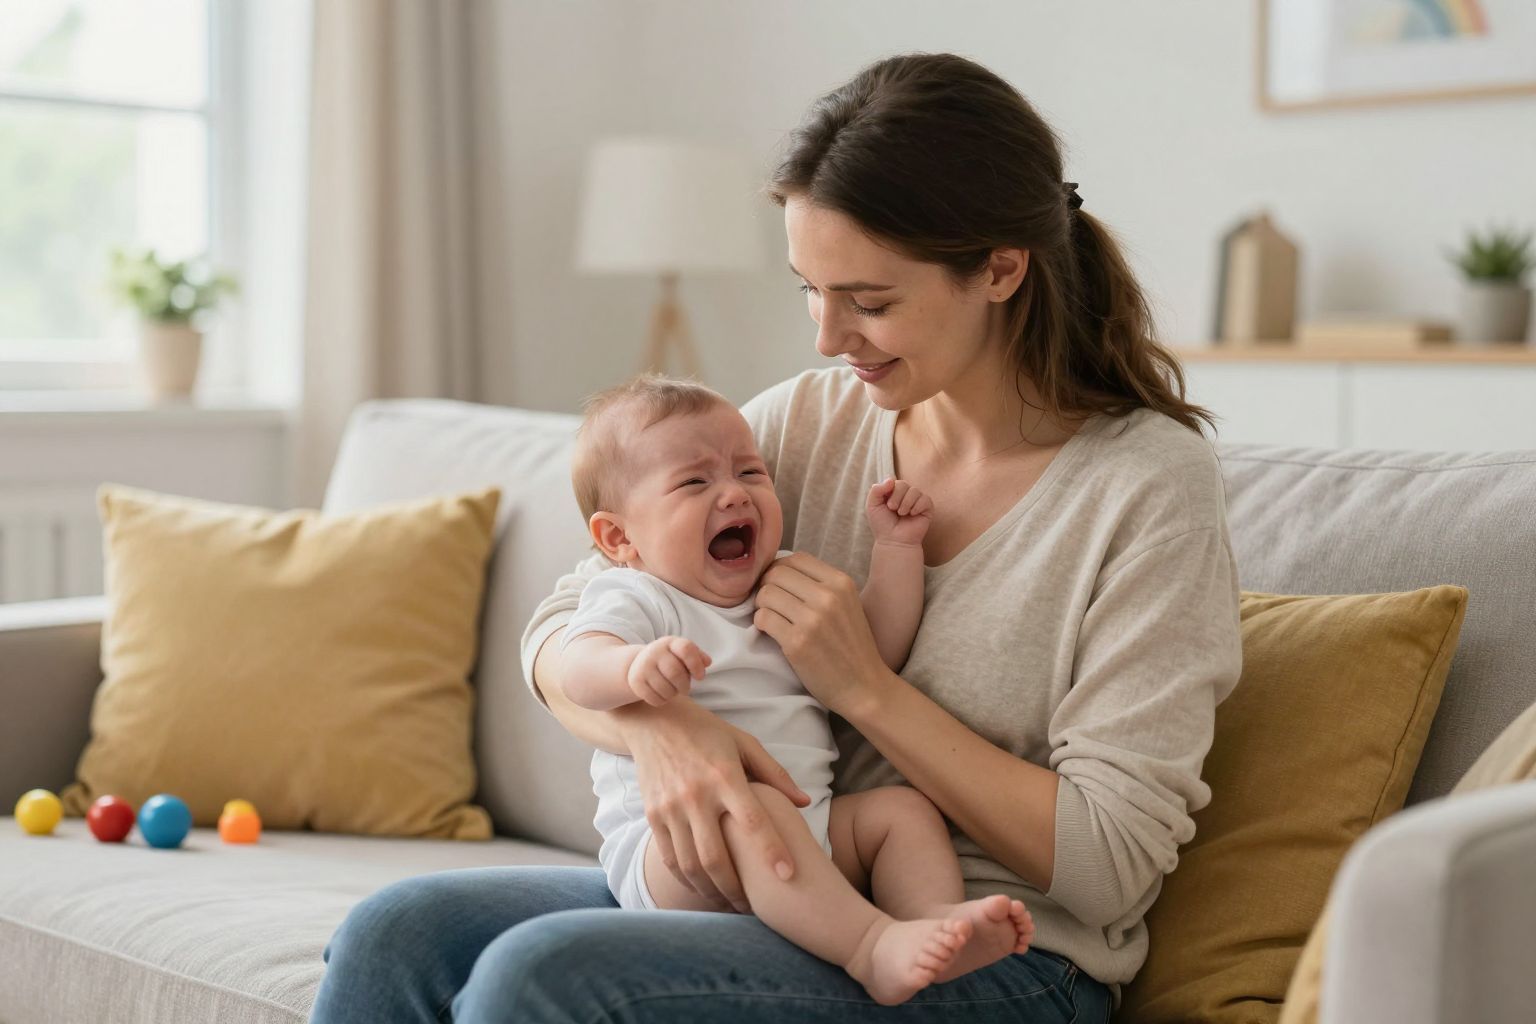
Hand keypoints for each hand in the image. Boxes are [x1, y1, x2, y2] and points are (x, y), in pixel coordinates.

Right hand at [621, 700, 809, 912]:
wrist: (653, 721)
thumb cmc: (707, 732)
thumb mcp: (744, 744)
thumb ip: (775, 775)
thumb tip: (805, 803)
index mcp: (725, 776)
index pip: (752, 821)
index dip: (772, 850)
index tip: (789, 876)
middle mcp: (695, 795)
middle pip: (715, 856)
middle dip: (735, 890)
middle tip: (752, 909)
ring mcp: (670, 807)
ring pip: (690, 864)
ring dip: (711, 891)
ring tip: (729, 905)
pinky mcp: (653, 815)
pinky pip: (669, 858)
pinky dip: (687, 879)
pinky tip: (703, 889)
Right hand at [628, 636, 710, 706]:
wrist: (641, 663)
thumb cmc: (671, 660)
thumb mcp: (683, 654)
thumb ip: (698, 657)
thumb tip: (707, 662)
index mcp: (670, 643)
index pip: (686, 649)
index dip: (696, 665)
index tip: (700, 677)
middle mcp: (654, 651)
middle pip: (675, 673)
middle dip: (684, 685)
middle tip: (685, 688)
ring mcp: (643, 666)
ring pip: (665, 689)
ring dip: (673, 694)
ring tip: (673, 690)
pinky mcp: (636, 681)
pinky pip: (655, 699)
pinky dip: (663, 700)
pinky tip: (662, 694)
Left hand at [754, 552, 892, 716]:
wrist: (864, 687)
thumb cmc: (851, 646)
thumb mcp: (847, 604)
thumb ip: (820, 585)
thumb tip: (778, 569)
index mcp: (841, 582)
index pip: (796, 558)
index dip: (780, 569)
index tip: (780, 586)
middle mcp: (828, 596)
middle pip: (776, 573)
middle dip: (767, 586)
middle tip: (771, 604)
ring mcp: (812, 620)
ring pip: (766, 593)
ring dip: (762, 605)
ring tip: (772, 618)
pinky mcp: (797, 643)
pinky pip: (763, 618)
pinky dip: (761, 624)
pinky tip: (772, 632)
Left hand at [866, 477, 934, 547]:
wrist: (893, 541)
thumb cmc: (882, 525)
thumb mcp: (872, 506)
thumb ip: (876, 490)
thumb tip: (892, 479)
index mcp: (893, 493)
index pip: (893, 481)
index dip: (889, 490)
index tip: (886, 504)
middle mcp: (906, 495)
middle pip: (903, 484)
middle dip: (896, 496)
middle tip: (892, 509)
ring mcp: (917, 501)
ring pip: (915, 490)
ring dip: (906, 503)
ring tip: (901, 514)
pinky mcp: (927, 508)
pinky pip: (925, 499)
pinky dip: (917, 507)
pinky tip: (912, 515)